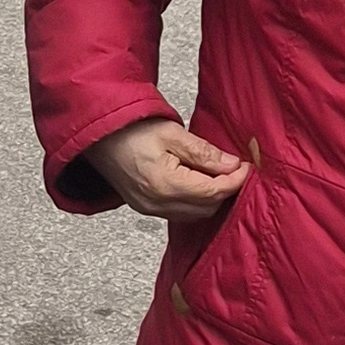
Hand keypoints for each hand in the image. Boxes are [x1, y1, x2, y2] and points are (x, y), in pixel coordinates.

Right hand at [88, 114, 251, 223]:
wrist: (97, 136)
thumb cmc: (130, 130)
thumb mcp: (172, 133)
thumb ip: (203, 152)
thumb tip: (231, 165)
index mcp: (164, 184)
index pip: (213, 192)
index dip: (235, 180)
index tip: (246, 167)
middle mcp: (157, 204)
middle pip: (207, 208)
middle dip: (225, 190)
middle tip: (235, 169)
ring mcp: (150, 210)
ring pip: (195, 214)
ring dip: (211, 198)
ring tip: (218, 174)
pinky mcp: (146, 209)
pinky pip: (180, 213)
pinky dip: (195, 201)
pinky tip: (199, 183)